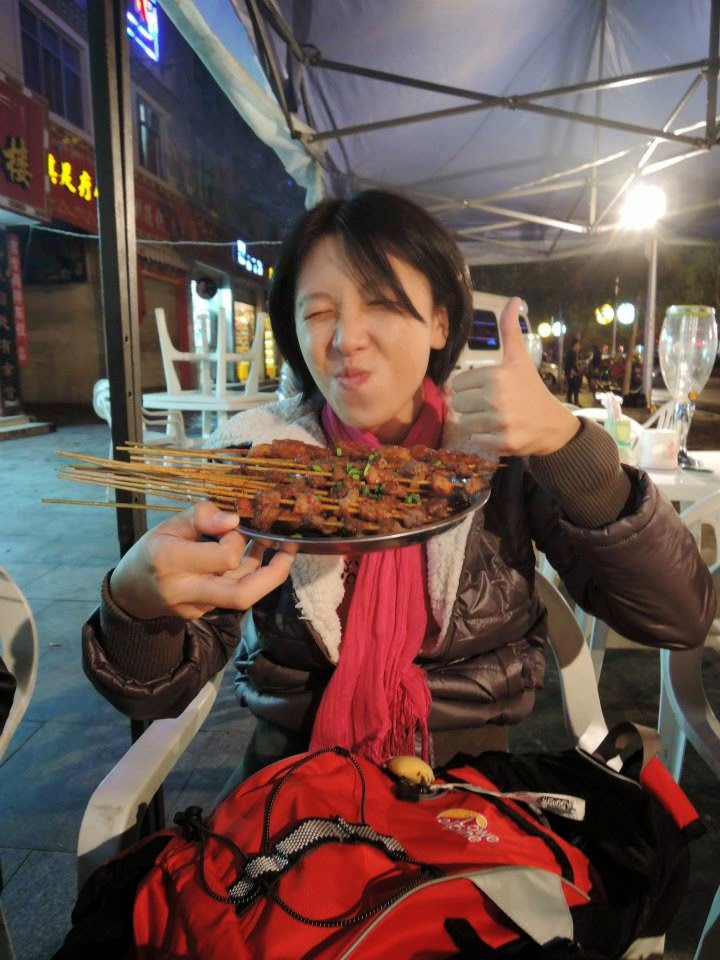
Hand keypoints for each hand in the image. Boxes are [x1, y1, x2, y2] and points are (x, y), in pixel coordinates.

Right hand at [109, 501, 295, 620]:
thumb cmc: (151, 552)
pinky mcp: (206, 613)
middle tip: (289, 547)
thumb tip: (234, 519)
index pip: (223, 557)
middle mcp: (185, 590)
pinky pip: (235, 594)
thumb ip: (201, 518)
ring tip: (281, 546)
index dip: (236, 539)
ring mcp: (197, 607)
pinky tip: (257, 555)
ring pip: (243, 596)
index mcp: (171, 561)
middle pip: (242, 595)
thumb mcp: (168, 525)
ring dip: (267, 572)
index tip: (234, 525)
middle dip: (273, 573)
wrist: (131, 594)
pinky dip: (250, 575)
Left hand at [447, 297, 579, 456]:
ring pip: (463, 423)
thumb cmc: (531, 389)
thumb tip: (515, 299)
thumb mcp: (520, 358)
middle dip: (470, 405)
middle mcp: (496, 398)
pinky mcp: (501, 442)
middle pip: (457, 404)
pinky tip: (499, 431)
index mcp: (496, 375)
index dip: (469, 387)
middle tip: (490, 405)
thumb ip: (510, 330)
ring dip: (475, 422)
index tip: (486, 389)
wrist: (553, 425)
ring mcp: (499, 422)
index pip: (456, 384)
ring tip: (494, 418)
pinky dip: (483, 438)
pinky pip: (474, 440)